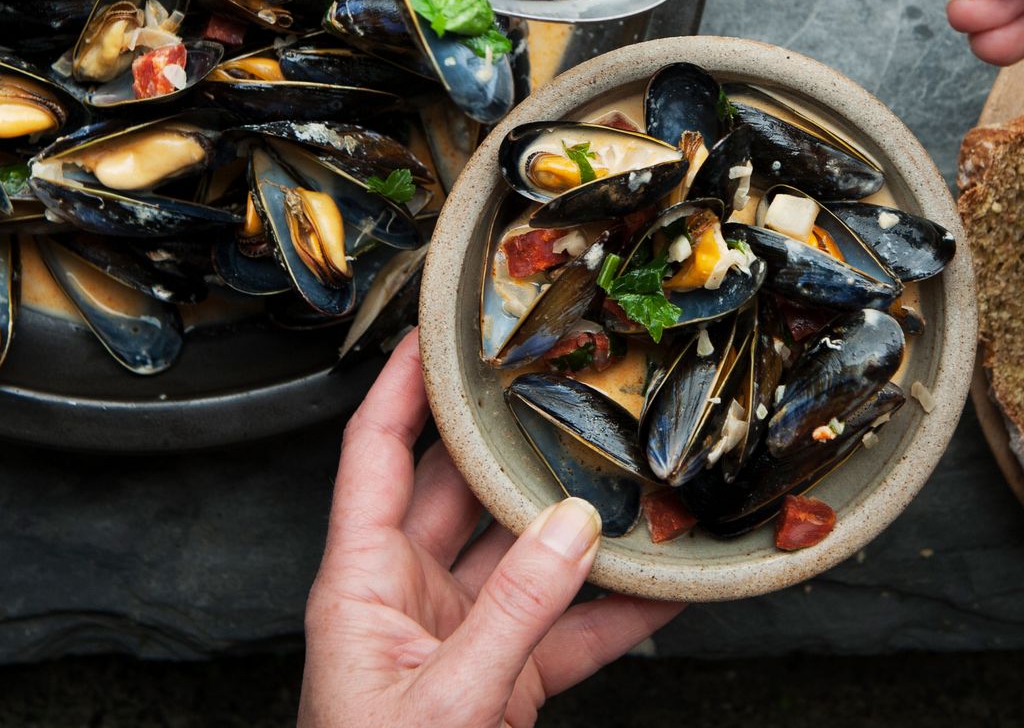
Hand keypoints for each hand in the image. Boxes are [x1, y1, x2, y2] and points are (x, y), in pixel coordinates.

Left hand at [299, 332, 680, 727]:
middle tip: (564, 388)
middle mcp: (407, 598)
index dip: (401, 387)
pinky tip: (664, 590)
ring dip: (581, 530)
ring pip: (526, 560)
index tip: (440, 332)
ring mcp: (458, 639)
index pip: (374, 456)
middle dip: (512, 447)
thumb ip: (515, 612)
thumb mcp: (446, 700)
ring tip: (636, 482)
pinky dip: (616, 614)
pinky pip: (566, 633)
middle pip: (461, 495)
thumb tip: (576, 527)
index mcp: (360, 584)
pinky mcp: (502, 686)